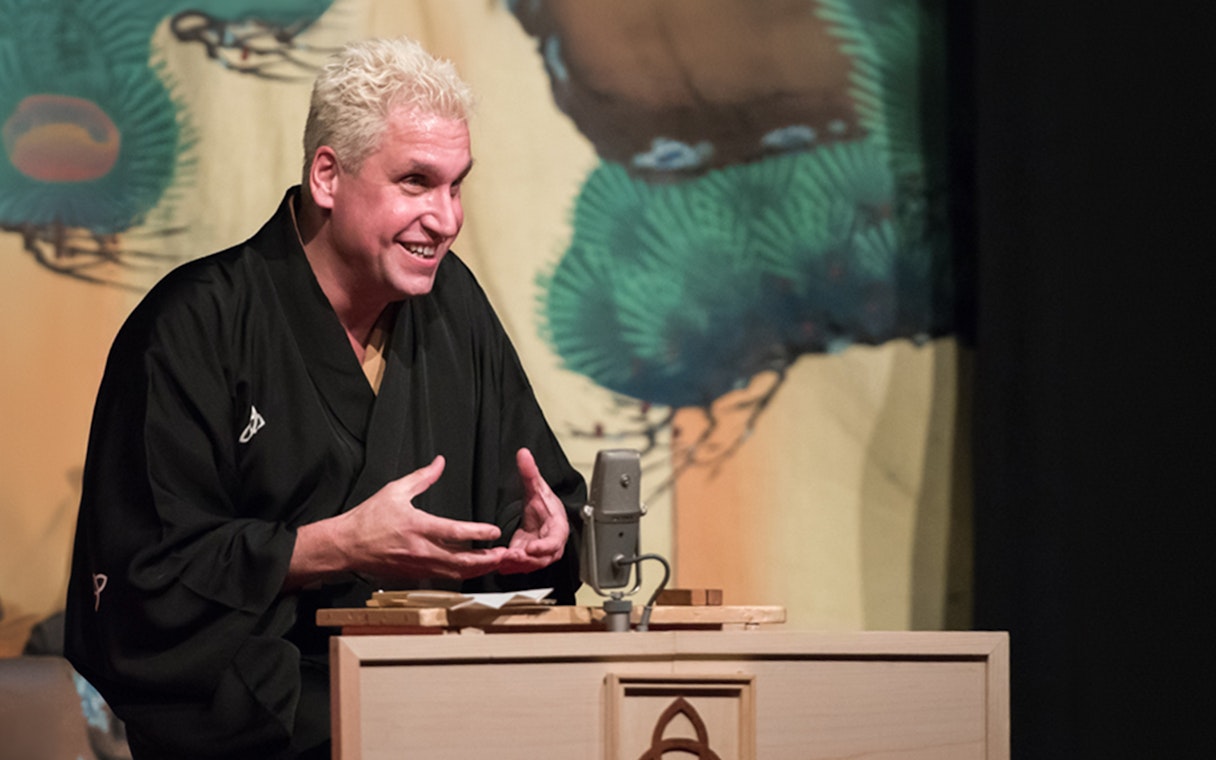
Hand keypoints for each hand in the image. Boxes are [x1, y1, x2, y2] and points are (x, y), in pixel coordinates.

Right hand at [288, 456, 508, 586]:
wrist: (346, 546)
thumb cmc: (368, 518)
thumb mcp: (395, 490)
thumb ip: (422, 477)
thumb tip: (439, 462)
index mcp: (417, 527)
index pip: (456, 532)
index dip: (479, 533)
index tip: (494, 531)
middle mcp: (420, 550)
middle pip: (461, 561)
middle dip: (486, 560)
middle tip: (503, 554)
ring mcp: (417, 566)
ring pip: (454, 573)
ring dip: (476, 570)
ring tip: (493, 563)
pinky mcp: (413, 575)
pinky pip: (441, 577)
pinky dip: (458, 574)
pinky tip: (469, 569)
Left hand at [498, 448, 570, 574]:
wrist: (545, 516)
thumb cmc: (546, 506)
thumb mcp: (537, 488)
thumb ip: (530, 472)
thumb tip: (523, 454)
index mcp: (557, 529)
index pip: (554, 541)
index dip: (544, 546)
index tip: (531, 548)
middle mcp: (551, 545)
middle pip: (541, 558)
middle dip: (526, 560)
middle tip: (510, 556)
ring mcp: (539, 554)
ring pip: (530, 565)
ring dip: (516, 565)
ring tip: (501, 561)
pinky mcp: (528, 559)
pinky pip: (520, 566)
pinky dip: (510, 566)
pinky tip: (498, 563)